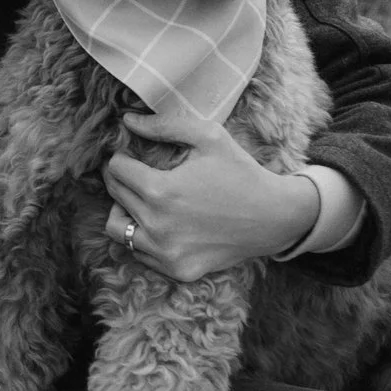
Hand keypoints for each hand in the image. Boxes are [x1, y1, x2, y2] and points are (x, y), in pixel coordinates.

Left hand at [102, 110, 319, 281]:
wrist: (275, 217)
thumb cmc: (241, 172)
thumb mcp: (208, 136)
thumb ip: (164, 125)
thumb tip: (126, 121)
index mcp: (161, 191)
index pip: (115, 169)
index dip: (122, 156)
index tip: (133, 154)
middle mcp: (158, 226)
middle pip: (114, 196)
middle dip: (121, 179)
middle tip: (136, 172)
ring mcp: (167, 253)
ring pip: (118, 229)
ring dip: (123, 211)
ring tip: (143, 199)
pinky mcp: (179, 270)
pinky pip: (140, 253)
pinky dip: (143, 237)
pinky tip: (162, 222)